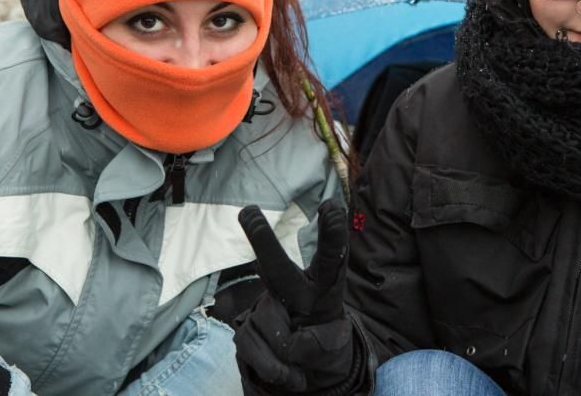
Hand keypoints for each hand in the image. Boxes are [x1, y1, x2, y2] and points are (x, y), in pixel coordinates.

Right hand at [235, 198, 355, 392]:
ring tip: (298, 358)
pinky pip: (254, 350)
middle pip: (277, 268)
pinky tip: (288, 372)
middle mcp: (294, 290)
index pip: (331, 259)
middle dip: (264, 241)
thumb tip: (290, 344)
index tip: (331, 208)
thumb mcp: (332, 342)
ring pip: (267, 324)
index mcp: (323, 288)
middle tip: (248, 212)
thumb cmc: (321, 340)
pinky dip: (274, 368)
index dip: (332, 235)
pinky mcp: (248, 329)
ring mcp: (269, 306)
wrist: (304, 366)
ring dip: (285, 352)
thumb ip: (315, 343)